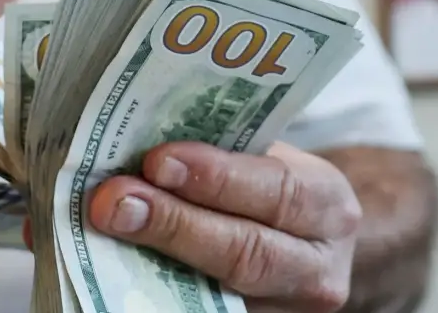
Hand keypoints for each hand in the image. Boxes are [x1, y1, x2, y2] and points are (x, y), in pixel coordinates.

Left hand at [89, 141, 362, 312]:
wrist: (307, 247)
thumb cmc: (272, 190)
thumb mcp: (268, 162)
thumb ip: (217, 153)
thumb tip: (131, 141)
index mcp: (327, 204)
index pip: (278, 189)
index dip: (217, 177)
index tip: (158, 160)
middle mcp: (318, 266)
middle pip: (249, 251)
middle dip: (176, 224)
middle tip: (115, 201)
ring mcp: (288, 310)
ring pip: (222, 296)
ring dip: (155, 260)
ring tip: (109, 231)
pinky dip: (155, 293)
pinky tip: (113, 268)